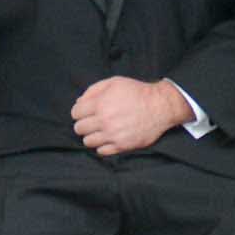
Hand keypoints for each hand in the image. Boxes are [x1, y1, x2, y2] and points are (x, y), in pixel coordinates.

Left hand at [72, 74, 189, 159]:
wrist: (159, 106)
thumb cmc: (136, 92)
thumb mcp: (113, 82)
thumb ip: (93, 90)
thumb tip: (79, 102)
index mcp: (100, 104)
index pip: (75, 113)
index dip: (79, 111)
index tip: (84, 112)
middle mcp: (104, 121)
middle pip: (79, 129)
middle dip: (83, 124)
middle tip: (92, 121)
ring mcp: (113, 135)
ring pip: (88, 142)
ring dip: (91, 136)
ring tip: (99, 130)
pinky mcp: (122, 146)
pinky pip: (101, 151)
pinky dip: (102, 146)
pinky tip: (108, 138)